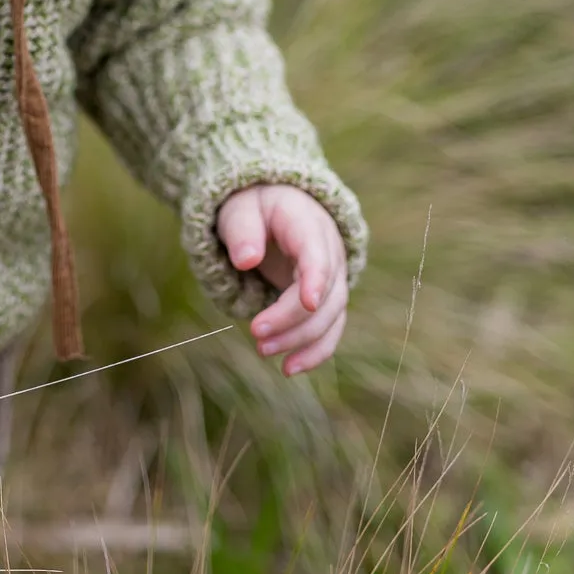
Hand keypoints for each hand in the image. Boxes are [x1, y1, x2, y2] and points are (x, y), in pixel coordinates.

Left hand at [216, 183, 347, 376]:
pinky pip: (330, 328)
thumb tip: (246, 259)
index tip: (307, 303)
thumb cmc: (254, 206)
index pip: (319, 254)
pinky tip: (290, 367)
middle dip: (294, 319)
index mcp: (308, 223)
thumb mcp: (240, 208)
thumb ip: (242, 230)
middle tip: (256, 334)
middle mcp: (330, 251)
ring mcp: (333, 277)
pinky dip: (314, 351)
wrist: (275, 206)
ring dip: (302, 340)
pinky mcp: (327, 298)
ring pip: (331, 316)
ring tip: (265, 353)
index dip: (316, 279)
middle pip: (326, 293)